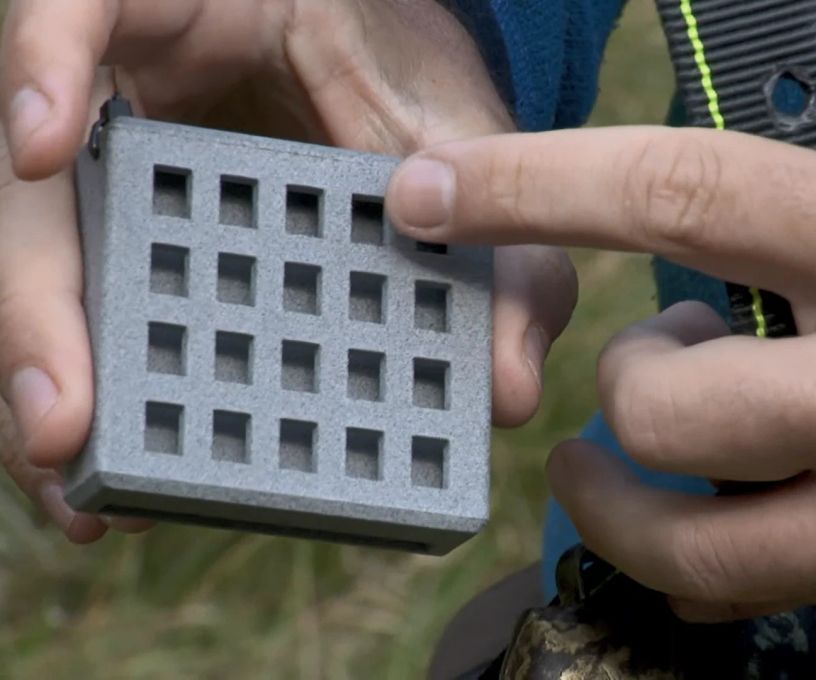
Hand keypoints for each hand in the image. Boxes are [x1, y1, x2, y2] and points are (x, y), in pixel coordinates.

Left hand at [0, 0, 575, 541]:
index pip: (144, 340)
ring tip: (52, 408)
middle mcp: (144, 189)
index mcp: (217, 242)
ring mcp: (113, 105)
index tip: (108, 505)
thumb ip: (499, 292)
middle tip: (66, 465)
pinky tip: (40, 140)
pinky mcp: (103, 10)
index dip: (120, 425)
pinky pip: (54, 31)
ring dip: (27, 305)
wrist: (369, 2)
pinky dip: (41, 80)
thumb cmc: (416, 100)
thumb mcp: (470, 206)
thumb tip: (512, 399)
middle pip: (61, 290)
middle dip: (47, 385)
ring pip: (32, 215)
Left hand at [386, 126, 815, 619]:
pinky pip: (736, 590)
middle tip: (647, 369)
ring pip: (680, 535)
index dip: (529, 188)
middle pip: (651, 403)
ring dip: (631, 496)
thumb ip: (799, 229)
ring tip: (652, 457)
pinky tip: (728, 513)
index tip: (427, 191)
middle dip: (623, 383)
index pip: (670, 194)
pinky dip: (696, 559)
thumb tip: (682, 239)